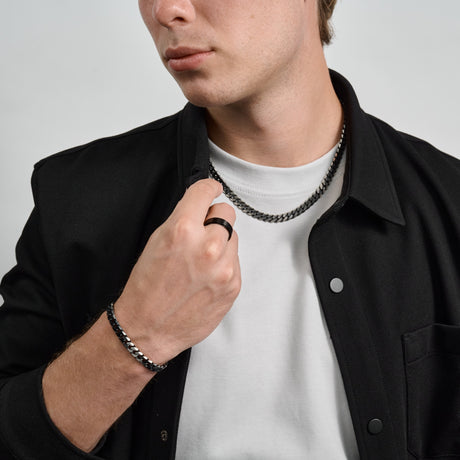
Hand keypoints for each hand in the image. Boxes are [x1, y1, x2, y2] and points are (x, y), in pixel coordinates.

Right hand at [115, 179, 240, 363]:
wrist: (147, 329)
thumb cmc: (145, 288)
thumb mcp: (156, 241)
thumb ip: (183, 220)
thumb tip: (202, 207)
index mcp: (182, 230)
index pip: (205, 191)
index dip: (207, 188)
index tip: (210, 190)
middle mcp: (207, 247)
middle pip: (226, 213)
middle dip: (214, 218)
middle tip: (201, 232)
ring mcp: (223, 268)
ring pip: (233, 237)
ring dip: (221, 242)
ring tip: (200, 261)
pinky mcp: (233, 285)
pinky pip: (235, 261)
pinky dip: (224, 264)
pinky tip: (206, 276)